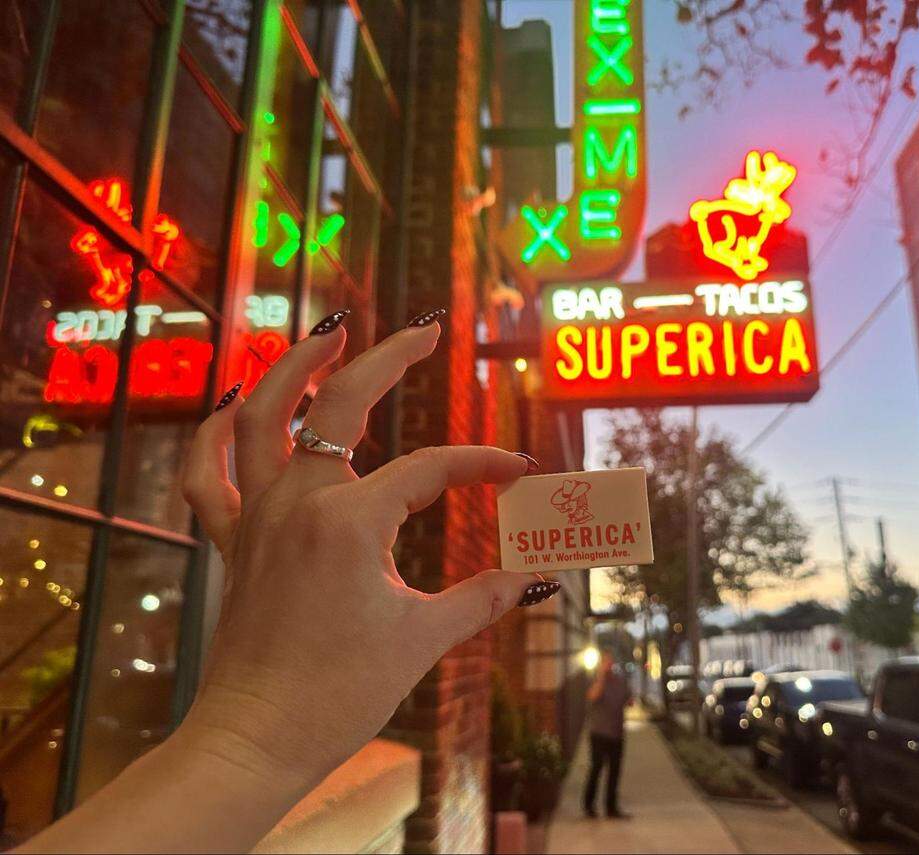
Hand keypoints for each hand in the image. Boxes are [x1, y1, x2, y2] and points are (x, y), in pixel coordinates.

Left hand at [179, 313, 551, 790]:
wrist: (259, 738)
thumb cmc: (340, 692)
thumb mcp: (424, 637)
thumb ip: (485, 596)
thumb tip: (541, 576)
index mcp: (350, 522)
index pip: (430, 470)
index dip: (482, 464)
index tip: (521, 472)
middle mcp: (298, 503)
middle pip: (341, 405)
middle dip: (387, 358)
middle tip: (425, 331)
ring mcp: (258, 517)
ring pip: (259, 417)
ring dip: (293, 366)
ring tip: (328, 332)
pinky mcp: (235, 541)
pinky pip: (207, 474)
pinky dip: (215, 433)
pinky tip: (236, 404)